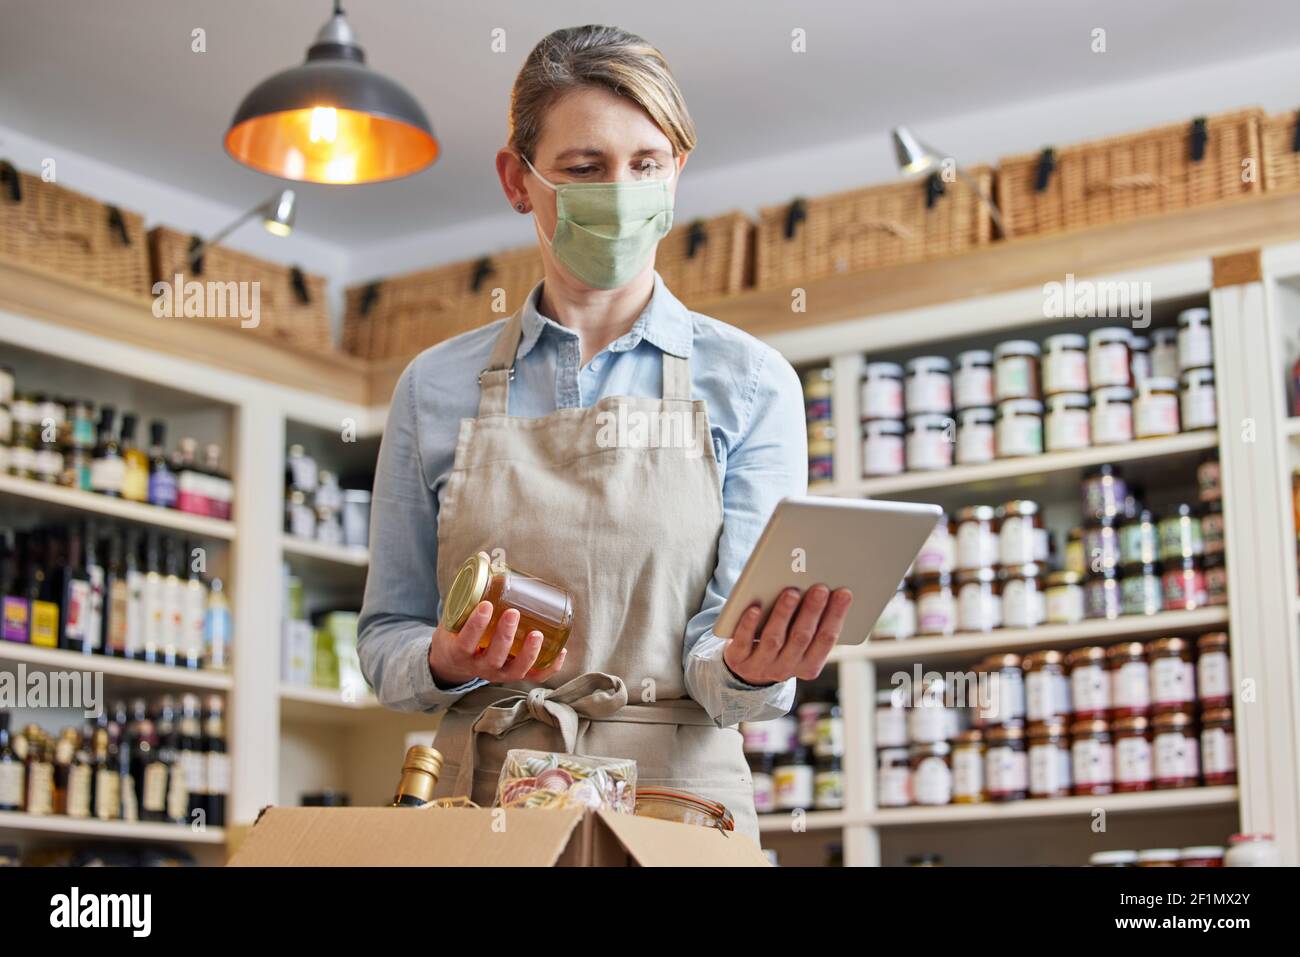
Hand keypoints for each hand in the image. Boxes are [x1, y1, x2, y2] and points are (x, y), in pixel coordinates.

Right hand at [428, 600, 567, 687]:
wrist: (454, 659)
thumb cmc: (459, 629)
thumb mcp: (456, 613)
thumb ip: (470, 587)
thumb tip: (485, 557)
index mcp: (460, 650)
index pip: (466, 641)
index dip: (476, 625)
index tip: (486, 606)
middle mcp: (479, 666)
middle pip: (493, 657)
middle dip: (504, 636)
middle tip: (513, 613)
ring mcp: (498, 674)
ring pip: (515, 670)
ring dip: (528, 654)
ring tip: (537, 634)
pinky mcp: (513, 676)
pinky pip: (533, 677)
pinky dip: (549, 668)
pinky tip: (561, 652)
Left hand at [723, 585, 852, 685]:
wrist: (746, 667)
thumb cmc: (781, 642)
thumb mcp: (799, 640)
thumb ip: (812, 623)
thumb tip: (825, 588)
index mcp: (809, 665)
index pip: (826, 640)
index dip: (836, 616)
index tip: (844, 593)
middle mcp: (786, 668)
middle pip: (801, 638)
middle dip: (812, 611)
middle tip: (820, 588)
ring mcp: (761, 665)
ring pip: (774, 639)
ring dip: (784, 614)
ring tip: (791, 592)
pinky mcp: (738, 659)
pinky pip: (744, 642)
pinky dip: (749, 625)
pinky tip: (755, 608)